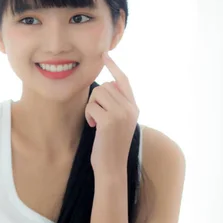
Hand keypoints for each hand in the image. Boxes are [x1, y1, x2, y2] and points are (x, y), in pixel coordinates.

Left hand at [85, 52, 138, 175]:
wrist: (112, 167)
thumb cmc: (109, 146)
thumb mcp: (116, 123)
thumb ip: (116, 105)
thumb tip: (108, 85)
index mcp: (134, 107)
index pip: (124, 81)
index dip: (114, 67)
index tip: (105, 55)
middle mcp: (131, 108)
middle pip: (105, 86)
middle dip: (96, 100)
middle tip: (97, 117)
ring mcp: (122, 113)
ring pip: (97, 94)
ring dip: (91, 107)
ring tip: (96, 123)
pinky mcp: (110, 120)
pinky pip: (91, 106)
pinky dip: (88, 115)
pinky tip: (94, 127)